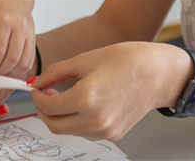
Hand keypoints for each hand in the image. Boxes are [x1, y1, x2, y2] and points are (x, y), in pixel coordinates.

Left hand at [0, 0, 35, 76]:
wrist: (13, 0)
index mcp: (4, 21)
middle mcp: (20, 26)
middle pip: (13, 57)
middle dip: (1, 71)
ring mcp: (30, 32)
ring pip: (24, 61)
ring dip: (11, 71)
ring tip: (1, 70)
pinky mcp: (35, 39)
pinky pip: (30, 60)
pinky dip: (20, 68)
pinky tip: (10, 67)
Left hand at [31, 42, 190, 140]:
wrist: (158, 73)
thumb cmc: (127, 60)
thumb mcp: (85, 60)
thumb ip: (56, 73)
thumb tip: (38, 83)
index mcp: (87, 99)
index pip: (48, 106)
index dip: (37, 97)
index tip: (36, 88)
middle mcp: (95, 120)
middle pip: (54, 125)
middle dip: (44, 110)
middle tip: (45, 95)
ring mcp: (105, 130)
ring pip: (69, 130)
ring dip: (61, 116)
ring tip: (66, 95)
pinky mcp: (113, 134)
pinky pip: (85, 130)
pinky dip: (77, 119)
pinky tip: (85, 102)